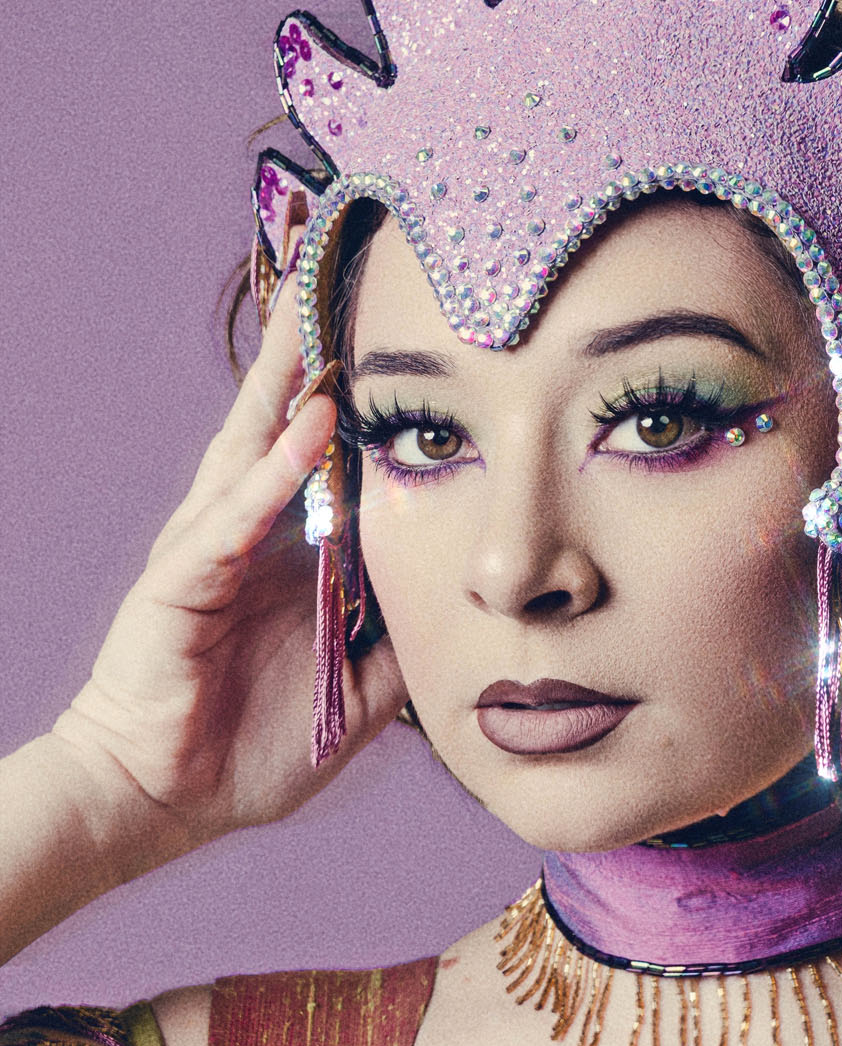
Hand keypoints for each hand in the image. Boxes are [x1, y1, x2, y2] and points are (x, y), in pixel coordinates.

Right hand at [49, 271, 407, 854]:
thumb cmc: (252, 741)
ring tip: (320, 301)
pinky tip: (306, 430)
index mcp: (289, 544)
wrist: (166, 796)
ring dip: (290, 375)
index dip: (359, 381)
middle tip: (339, 248)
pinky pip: (233, 521)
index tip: (402, 313)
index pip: (330, 445)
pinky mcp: (183, 582)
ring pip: (254, 442)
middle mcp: (248, 525)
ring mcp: (210, 545)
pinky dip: (271, 475)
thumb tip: (470, 606)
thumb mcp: (358, 687)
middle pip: (285, 412)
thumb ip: (406, 636)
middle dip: (311, 336)